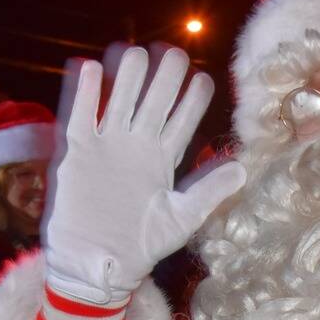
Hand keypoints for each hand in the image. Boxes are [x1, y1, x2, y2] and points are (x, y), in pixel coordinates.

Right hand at [41, 46, 245, 305]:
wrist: (97, 265)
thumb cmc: (141, 246)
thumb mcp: (181, 219)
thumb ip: (209, 192)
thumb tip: (243, 170)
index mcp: (164, 157)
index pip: (183, 117)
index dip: (194, 96)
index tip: (203, 78)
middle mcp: (137, 144)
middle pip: (154, 98)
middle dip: (164, 75)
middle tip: (173, 55)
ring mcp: (107, 144)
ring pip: (120, 96)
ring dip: (128, 74)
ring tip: (136, 54)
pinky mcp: (77, 151)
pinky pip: (80, 114)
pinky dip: (86, 91)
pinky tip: (92, 68)